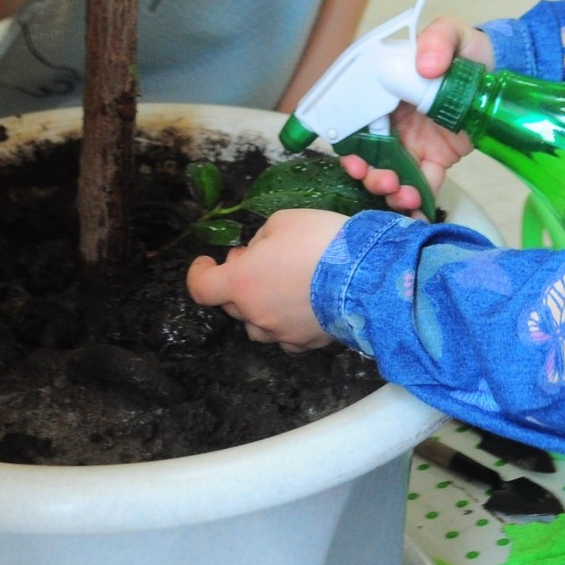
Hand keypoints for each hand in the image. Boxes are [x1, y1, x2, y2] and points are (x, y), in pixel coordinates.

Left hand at [186, 209, 345, 350]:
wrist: (365, 274)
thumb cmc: (319, 241)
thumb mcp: (283, 221)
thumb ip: (261, 239)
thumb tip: (257, 253)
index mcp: (241, 282)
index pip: (201, 287)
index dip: (199, 273)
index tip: (206, 262)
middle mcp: (255, 313)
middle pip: (231, 305)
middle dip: (237, 282)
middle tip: (257, 260)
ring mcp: (280, 333)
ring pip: (257, 325)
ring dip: (259, 306)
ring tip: (280, 286)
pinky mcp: (306, 343)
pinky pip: (286, 336)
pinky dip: (285, 322)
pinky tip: (300, 306)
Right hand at [340, 17, 488, 212]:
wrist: (500, 71)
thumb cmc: (467, 49)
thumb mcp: (452, 33)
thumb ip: (437, 39)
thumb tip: (425, 64)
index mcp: (385, 91)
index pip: (355, 120)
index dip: (350, 144)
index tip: (355, 160)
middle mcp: (393, 120)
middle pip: (369, 153)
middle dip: (369, 174)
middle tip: (383, 181)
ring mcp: (413, 142)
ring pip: (392, 173)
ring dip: (391, 191)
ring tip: (404, 197)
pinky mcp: (436, 158)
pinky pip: (423, 183)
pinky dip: (418, 202)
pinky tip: (418, 215)